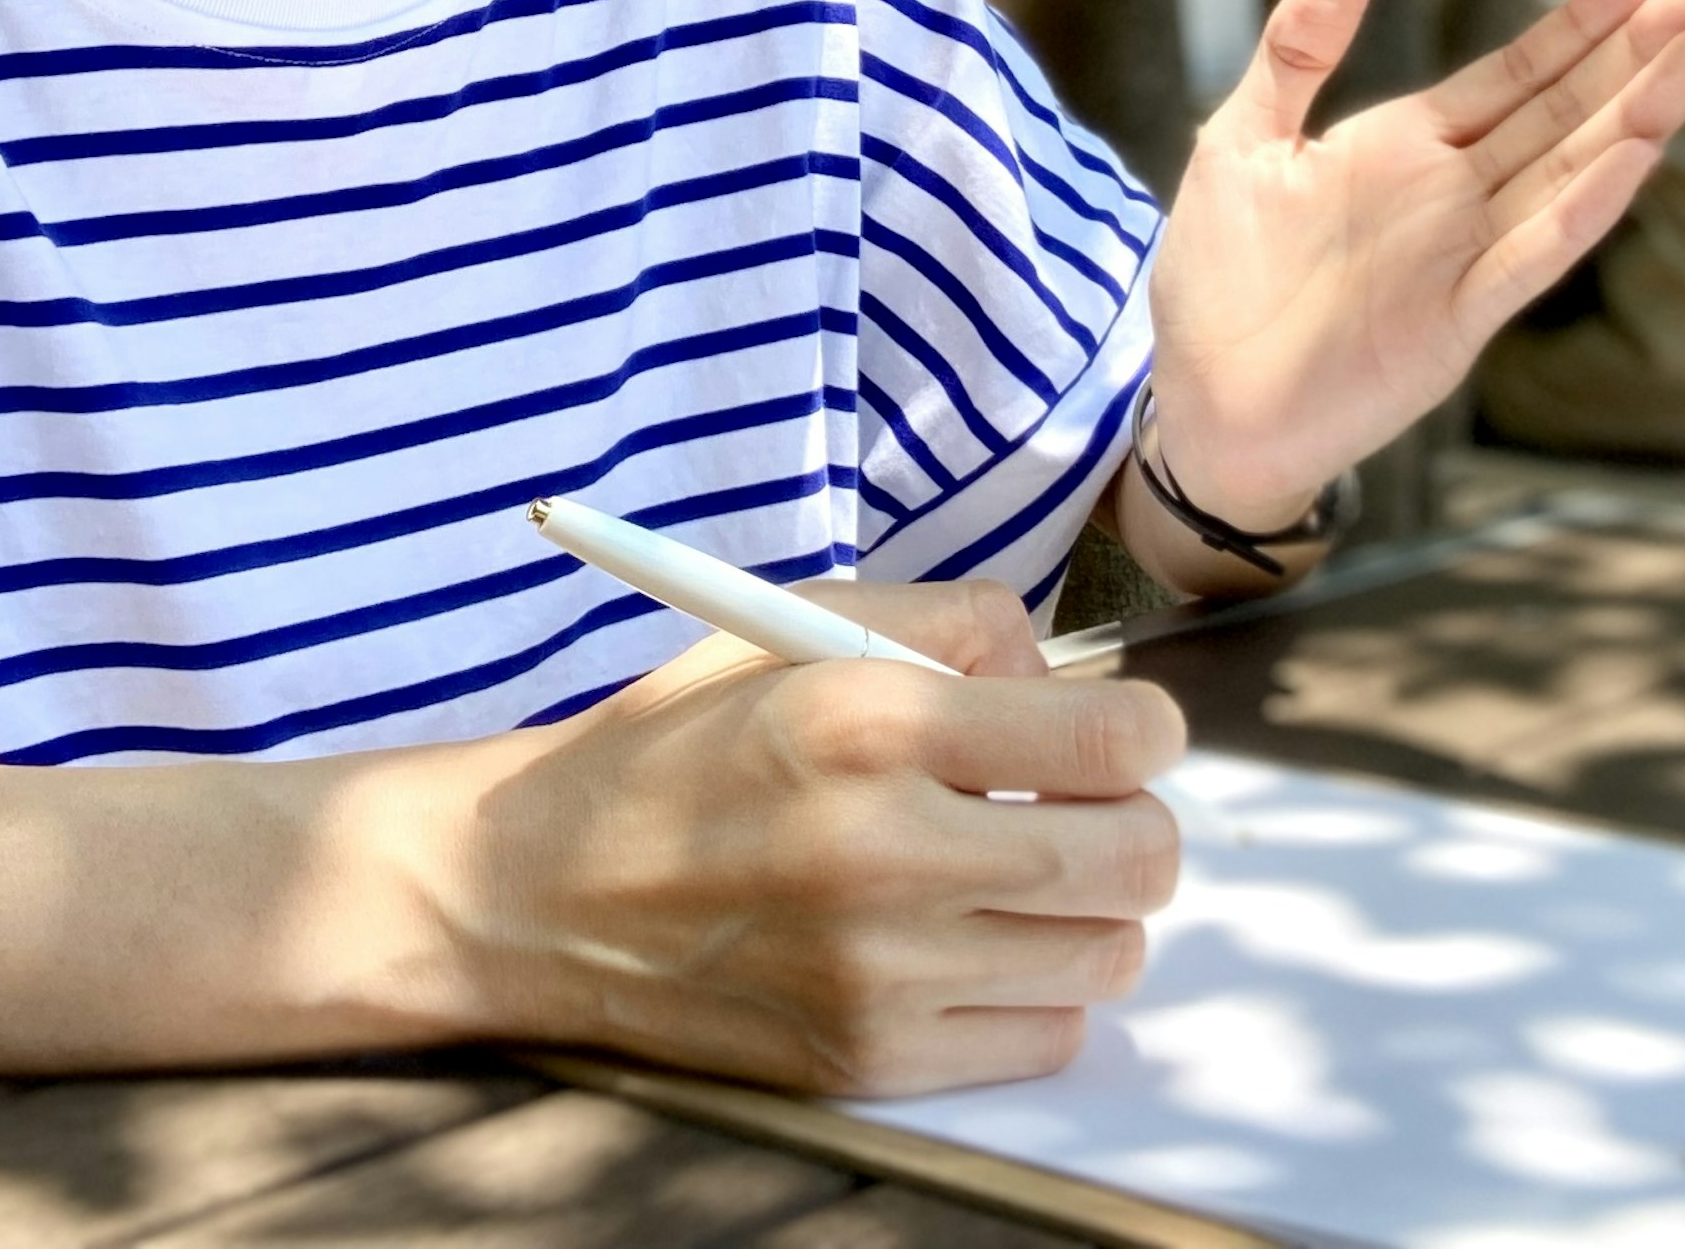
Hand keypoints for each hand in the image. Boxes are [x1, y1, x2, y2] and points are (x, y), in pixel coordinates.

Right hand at [437, 580, 1183, 1094]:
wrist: (537, 891)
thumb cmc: (681, 744)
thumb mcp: (802, 627)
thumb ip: (955, 626)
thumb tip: (1070, 684)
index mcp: (867, 719)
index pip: (1114, 741)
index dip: (1147, 730)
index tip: (1118, 733)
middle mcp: (883, 850)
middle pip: (1140, 858)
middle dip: (1132, 821)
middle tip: (1072, 808)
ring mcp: (879, 970)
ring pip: (1110, 954)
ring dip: (1087, 910)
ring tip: (1011, 877)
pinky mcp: (869, 1059)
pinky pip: (1045, 1036)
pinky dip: (1031, 989)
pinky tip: (961, 943)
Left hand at [1138, 0, 1684, 537]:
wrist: (1203, 405)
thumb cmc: (1218, 278)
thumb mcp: (1240, 137)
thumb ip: (1298, 48)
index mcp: (1407, 144)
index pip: (1521, 67)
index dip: (1589, 15)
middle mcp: (1455, 194)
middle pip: (1569, 104)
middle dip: (1644, 42)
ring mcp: (1466, 256)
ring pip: (1572, 168)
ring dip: (1638, 111)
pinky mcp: (1459, 321)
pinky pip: (1534, 252)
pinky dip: (1586, 204)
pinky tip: (1638, 152)